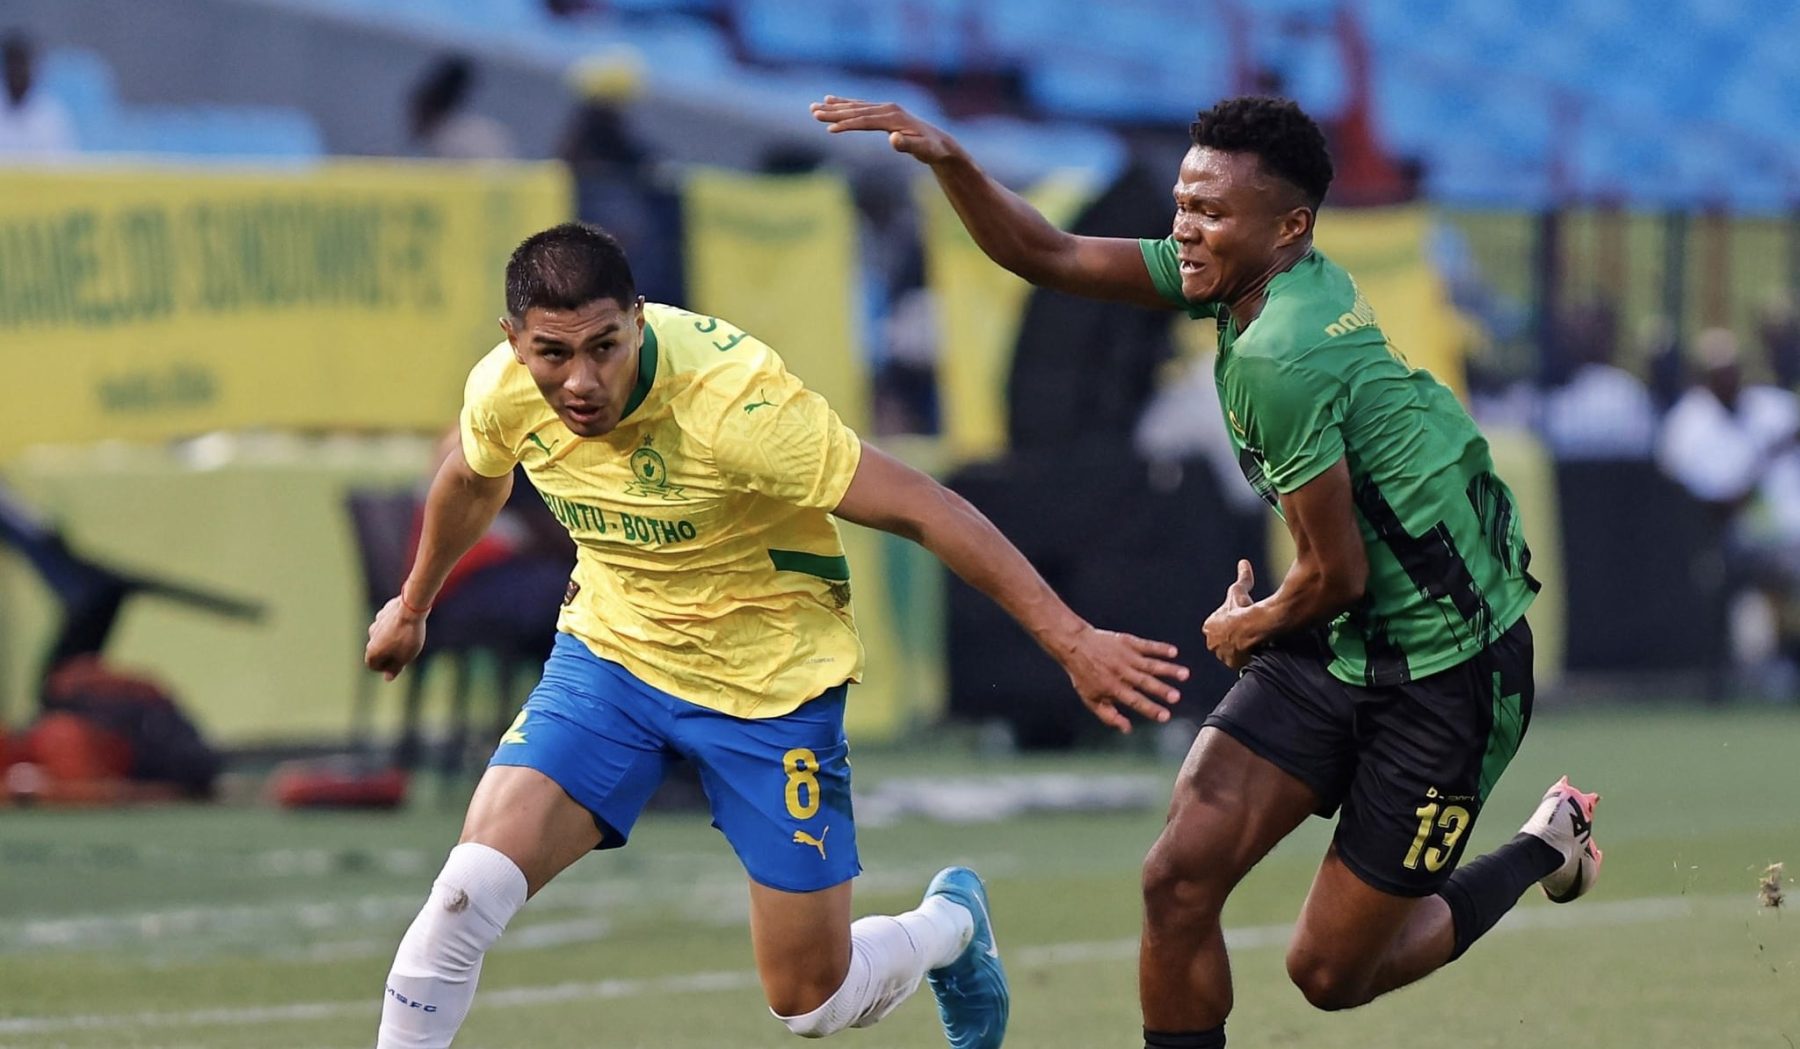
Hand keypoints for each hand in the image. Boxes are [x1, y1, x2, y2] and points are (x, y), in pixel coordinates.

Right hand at [365, 596, 428, 680]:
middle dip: (391, 653)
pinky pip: (389, 623)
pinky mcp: (385, 612)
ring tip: (409, 636)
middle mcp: (371, 636)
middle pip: (379, 650)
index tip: (400, 663)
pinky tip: (407, 623)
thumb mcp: (404, 657)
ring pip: (384, 635)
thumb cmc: (408, 636)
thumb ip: (395, 668)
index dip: (387, 668)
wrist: (411, 608)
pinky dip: (396, 626)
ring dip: (394, 638)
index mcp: (372, 650)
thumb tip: (387, 678)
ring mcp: (377, 623)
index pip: (374, 666)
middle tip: (407, 650)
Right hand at [810, 96, 962, 164]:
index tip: (829, 129)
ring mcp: (885, 108)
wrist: (939, 143)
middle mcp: (888, 109)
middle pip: (856, 110)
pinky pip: (860, 106)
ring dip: (834, 107)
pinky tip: (831, 100)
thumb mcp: (923, 150)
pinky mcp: (883, 111)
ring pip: (855, 106)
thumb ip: (909, 145)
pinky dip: (845, 103)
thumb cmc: (931, 149)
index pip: (865, 120)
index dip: (847, 125)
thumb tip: (893, 140)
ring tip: (814, 107)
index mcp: (894, 117)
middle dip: (834, 112)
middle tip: (813, 112)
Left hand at [1056, 626, 1187, 733]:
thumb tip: (1127, 729)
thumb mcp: (1091, 699)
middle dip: (1161, 690)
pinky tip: (1174, 652)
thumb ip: (1109, 716)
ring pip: (1150, 664)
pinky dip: (1160, 648)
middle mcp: (1121, 672)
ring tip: (1185, 675)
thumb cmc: (1084, 675)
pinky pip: (1147, 646)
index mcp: (1113, 688)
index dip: (1150, 709)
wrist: (1075, 645)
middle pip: (1144, 682)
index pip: (1135, 701)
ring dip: (1168, 669)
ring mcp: (1126, 656)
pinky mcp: (1129, 642)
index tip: (1166, 716)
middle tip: (1177, 697)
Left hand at [1203, 559, 1258, 671]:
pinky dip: (1247, 656)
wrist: (1255, 626)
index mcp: (1209, 627)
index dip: (1231, 622)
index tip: (1240, 619)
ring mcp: (1223, 655)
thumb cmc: (1245, 607)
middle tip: (1247, 630)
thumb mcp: (1240, 590)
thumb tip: (1243, 562)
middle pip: (1224, 640)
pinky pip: (1241, 661)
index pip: (1218, 626)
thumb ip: (1242, 578)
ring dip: (1240, 647)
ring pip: (1232, 651)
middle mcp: (1212, 643)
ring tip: (1252, 639)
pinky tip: (1255, 648)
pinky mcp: (1235, 664)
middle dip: (1233, 636)